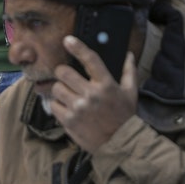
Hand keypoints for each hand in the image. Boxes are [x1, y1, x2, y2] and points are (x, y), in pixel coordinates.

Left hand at [49, 35, 137, 153]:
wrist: (119, 143)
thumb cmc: (125, 116)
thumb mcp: (131, 93)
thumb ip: (129, 72)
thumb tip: (128, 54)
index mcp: (106, 84)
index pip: (90, 60)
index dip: (77, 47)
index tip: (67, 40)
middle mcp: (91, 94)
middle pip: (64, 73)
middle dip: (62, 73)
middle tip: (65, 78)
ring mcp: (78, 108)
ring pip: (56, 88)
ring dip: (59, 90)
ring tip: (68, 96)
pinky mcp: (69, 121)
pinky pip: (53, 106)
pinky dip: (57, 106)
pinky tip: (66, 108)